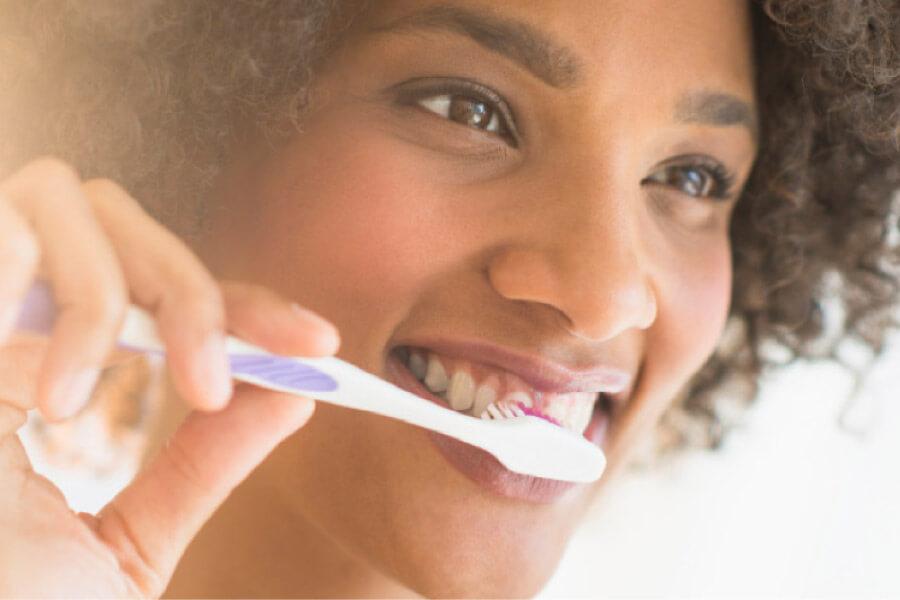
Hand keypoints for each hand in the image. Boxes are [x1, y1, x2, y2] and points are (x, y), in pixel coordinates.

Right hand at [0, 157, 339, 596]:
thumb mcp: (126, 549)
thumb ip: (203, 467)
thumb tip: (292, 394)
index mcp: (47, 375)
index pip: (162, 300)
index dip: (242, 308)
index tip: (317, 344)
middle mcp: (4, 330)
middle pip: (115, 222)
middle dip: (187, 291)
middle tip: (213, 380)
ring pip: (54, 196)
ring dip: (104, 289)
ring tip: (87, 401)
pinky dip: (42, 292)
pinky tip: (51, 394)